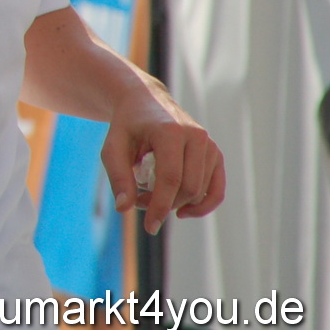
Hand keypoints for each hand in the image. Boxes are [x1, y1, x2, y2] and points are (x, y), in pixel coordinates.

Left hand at [101, 81, 223, 235]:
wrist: (144, 102)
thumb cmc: (126, 127)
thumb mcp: (112, 148)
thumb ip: (118, 177)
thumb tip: (123, 208)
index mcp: (170, 131)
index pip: (170, 178)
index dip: (160, 206)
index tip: (149, 227)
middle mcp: (196, 136)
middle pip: (187, 188)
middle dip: (164, 204)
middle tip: (139, 202)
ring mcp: (209, 144)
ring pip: (200, 191)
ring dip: (177, 204)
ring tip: (150, 196)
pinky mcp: (215, 153)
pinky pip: (217, 189)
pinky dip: (203, 205)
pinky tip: (183, 212)